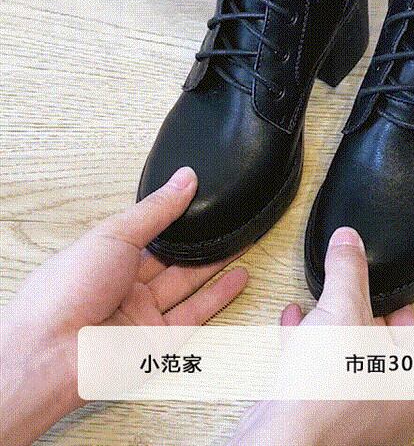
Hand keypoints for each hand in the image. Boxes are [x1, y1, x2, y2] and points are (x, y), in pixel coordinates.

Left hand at [0, 168, 247, 445]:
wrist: (52, 353)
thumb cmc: (68, 289)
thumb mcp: (115, 234)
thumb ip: (156, 210)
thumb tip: (185, 178)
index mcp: (109, 256)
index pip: (150, 230)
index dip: (177, 215)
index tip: (204, 196)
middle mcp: (127, 284)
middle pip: (173, 258)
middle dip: (202, 240)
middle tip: (230, 220)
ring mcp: (144, 312)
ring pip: (189, 283)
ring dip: (217, 264)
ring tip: (243, 242)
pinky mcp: (160, 340)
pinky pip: (196, 313)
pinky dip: (219, 295)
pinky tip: (239, 277)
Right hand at [230, 227, 413, 445]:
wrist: (282, 438)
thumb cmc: (324, 392)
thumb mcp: (341, 309)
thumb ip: (348, 269)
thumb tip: (350, 241)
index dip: (388, 298)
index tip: (374, 286)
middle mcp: (399, 402)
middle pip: (383, 338)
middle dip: (356, 312)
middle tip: (349, 296)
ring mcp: (367, 414)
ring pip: (354, 356)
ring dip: (331, 328)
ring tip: (318, 310)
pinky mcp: (335, 418)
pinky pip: (330, 373)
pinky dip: (315, 349)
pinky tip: (297, 328)